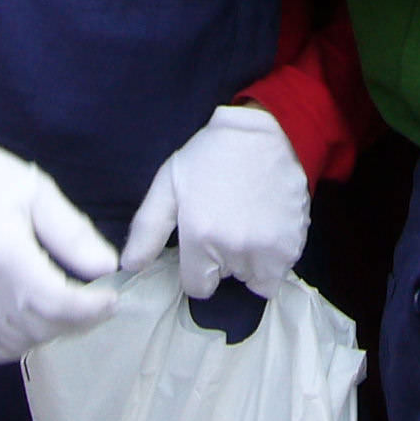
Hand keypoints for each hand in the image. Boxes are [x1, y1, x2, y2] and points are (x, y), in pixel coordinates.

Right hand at [0, 124, 117, 363]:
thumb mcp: (39, 192)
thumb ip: (72, 233)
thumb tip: (107, 266)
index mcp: (4, 252)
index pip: (55, 302)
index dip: (89, 309)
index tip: (112, 298)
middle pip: (39, 325)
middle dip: (77, 320)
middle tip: (97, 303)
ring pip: (16, 341)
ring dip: (49, 332)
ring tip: (69, 309)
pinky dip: (13, 344)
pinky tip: (31, 323)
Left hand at [119, 105, 309, 299]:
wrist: (266, 133)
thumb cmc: (211, 156)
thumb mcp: (169, 183)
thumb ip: (147, 229)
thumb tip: (128, 267)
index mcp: (200, 236)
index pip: (198, 286)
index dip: (199, 267)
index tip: (204, 242)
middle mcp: (233, 249)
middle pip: (226, 279)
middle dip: (224, 260)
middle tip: (227, 222)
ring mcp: (266, 249)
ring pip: (253, 278)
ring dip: (249, 262)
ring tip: (248, 225)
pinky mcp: (291, 245)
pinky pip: (278, 273)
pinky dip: (273, 259)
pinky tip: (267, 228)